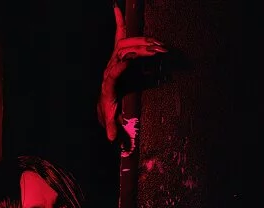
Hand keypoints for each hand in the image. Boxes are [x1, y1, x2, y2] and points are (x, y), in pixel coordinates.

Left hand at [98, 4, 166, 141]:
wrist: (104, 100)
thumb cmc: (109, 108)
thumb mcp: (110, 118)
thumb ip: (111, 128)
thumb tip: (111, 139)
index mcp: (108, 83)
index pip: (113, 72)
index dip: (119, 66)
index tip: (128, 60)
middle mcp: (110, 67)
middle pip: (123, 53)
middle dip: (140, 50)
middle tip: (158, 50)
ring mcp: (113, 58)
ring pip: (126, 44)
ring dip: (143, 42)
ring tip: (159, 43)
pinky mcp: (118, 53)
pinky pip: (119, 35)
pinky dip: (120, 22)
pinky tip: (117, 8)